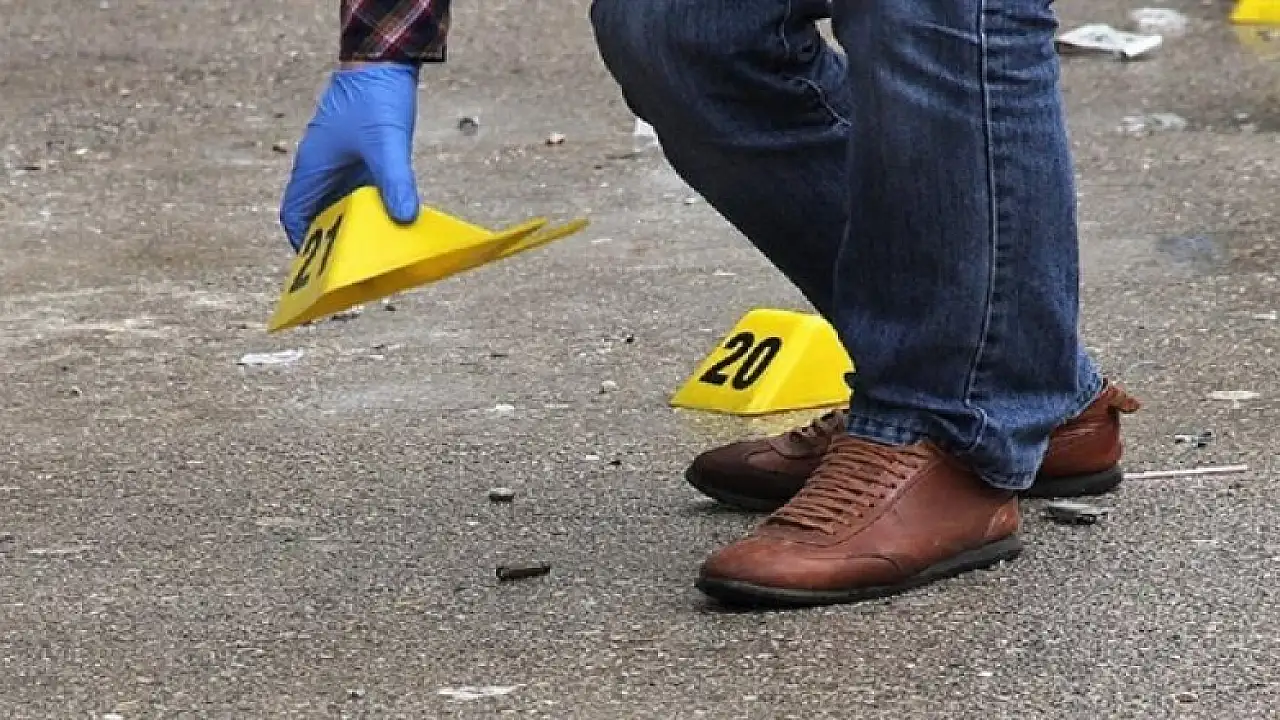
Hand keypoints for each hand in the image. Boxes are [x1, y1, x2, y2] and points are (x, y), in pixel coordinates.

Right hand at [279, 62, 421, 250]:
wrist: (383, 61)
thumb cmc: (373, 98)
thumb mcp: (386, 144)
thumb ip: (395, 181)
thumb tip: (404, 219)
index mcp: (313, 168)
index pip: (294, 213)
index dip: (302, 241)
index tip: (320, 266)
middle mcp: (323, 169)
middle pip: (321, 215)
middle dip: (336, 241)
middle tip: (359, 267)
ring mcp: (342, 164)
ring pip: (343, 205)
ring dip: (358, 226)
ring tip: (380, 251)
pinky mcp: (362, 158)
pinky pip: (364, 193)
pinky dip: (375, 209)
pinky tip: (395, 221)